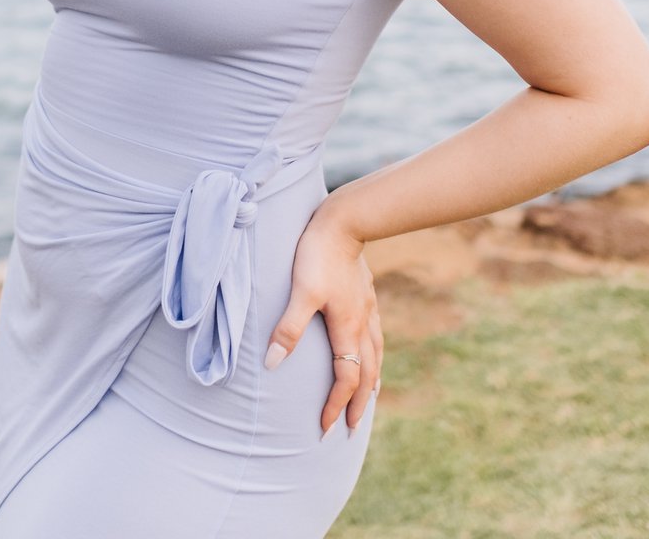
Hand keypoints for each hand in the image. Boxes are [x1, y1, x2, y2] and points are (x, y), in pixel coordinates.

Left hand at [263, 206, 383, 437]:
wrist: (344, 222)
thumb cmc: (318, 255)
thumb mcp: (300, 292)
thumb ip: (288, 328)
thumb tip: (273, 364)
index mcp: (347, 327)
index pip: (345, 378)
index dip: (335, 405)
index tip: (326, 428)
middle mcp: (362, 324)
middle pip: (366, 373)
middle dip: (357, 404)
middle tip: (351, 428)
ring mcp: (368, 310)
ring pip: (375, 355)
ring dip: (370, 381)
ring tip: (367, 398)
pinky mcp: (367, 296)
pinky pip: (376, 336)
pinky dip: (374, 355)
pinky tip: (370, 351)